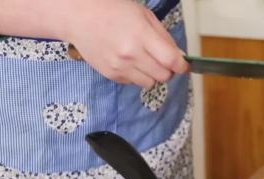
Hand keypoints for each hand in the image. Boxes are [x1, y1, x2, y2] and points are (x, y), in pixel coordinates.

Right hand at [0, 0, 187, 87]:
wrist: (79, 16)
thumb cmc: (113, 10)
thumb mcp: (144, 15)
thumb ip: (163, 37)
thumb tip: (179, 56)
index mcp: (141, 36)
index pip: (171, 61)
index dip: (182, 65)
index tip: (184, 65)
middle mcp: (131, 55)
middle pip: (164, 76)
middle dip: (168, 70)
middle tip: (163, 60)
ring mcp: (120, 67)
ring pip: (150, 83)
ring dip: (152, 74)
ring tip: (144, 60)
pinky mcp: (111, 75)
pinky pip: (133, 83)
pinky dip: (136, 75)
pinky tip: (129, 61)